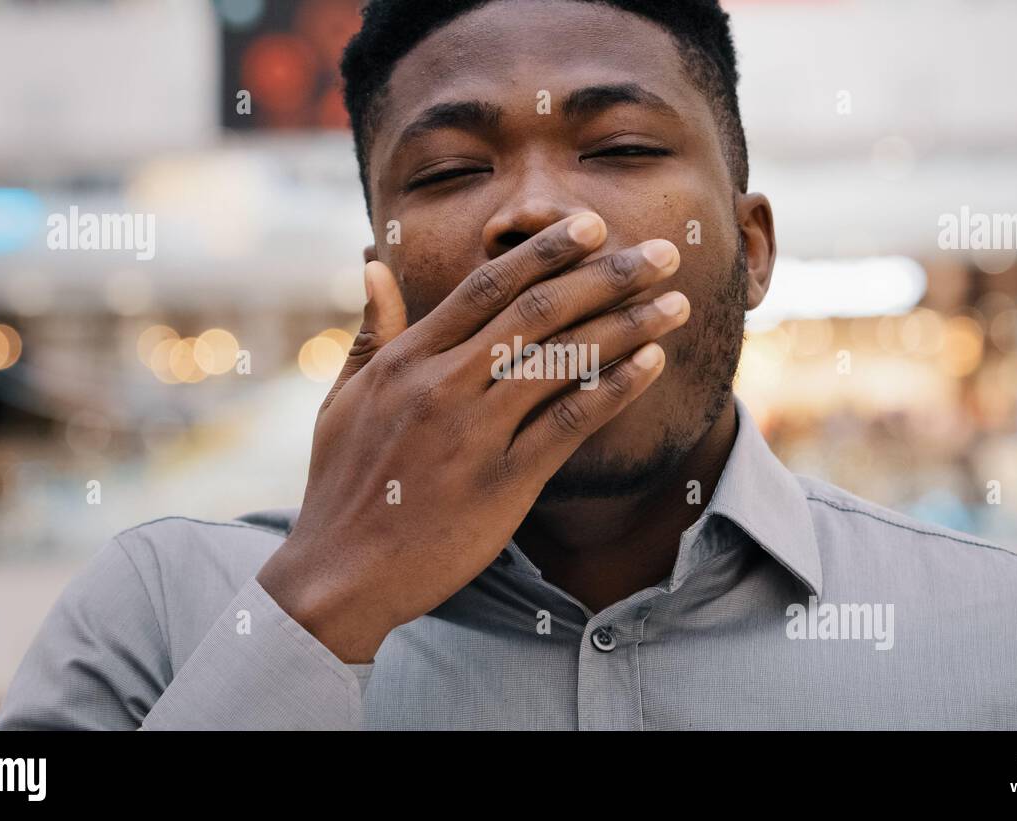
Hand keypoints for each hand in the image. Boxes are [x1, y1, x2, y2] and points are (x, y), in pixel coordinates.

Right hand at [255, 213, 690, 661]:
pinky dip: (616, 388)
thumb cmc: (343, 485)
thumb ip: (370, 331)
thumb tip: (374, 265)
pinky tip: (653, 363)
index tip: (590, 226)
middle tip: (659, 253)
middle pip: (537, 312)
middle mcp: (442, 386)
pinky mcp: (503, 482)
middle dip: (606, 275)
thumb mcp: (342, 399)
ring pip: (563, 360)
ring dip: (628, 325)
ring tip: (676, 303)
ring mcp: (474, 433)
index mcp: (405, 360)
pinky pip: (571, 423)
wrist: (340, 574)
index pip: (485, 286)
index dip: (545, 252)